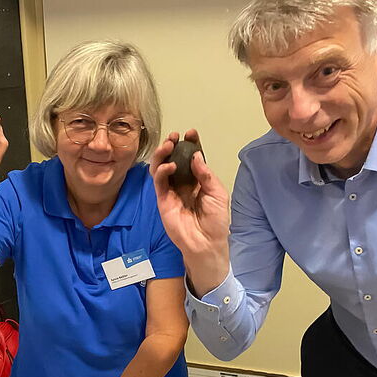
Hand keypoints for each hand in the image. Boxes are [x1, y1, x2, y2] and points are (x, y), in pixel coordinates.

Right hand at [150, 130, 229, 295]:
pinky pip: (158, 182)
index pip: (191, 158)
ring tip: (168, 145)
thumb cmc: (216, 221)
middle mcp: (182, 183)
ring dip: (163, 154)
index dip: (190, 145)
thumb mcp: (218, 193)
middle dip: (173, 146)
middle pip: (173, 159)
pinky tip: (169, 166)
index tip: (190, 133)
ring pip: (161, 167)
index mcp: (197, 180)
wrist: (206, 243)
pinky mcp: (162, 200)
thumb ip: (206, 174)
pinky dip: (162, 171)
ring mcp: (171, 191)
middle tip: (175, 137)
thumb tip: (195, 156)